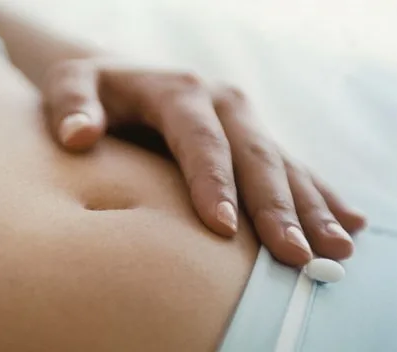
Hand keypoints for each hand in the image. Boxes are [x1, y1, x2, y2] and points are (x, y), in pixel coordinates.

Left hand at [41, 59, 365, 265]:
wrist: (119, 76)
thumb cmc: (91, 89)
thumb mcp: (70, 85)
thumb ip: (71, 106)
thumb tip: (79, 135)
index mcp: (178, 91)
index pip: (199, 140)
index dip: (212, 182)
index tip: (221, 227)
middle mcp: (221, 102)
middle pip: (254, 156)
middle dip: (276, 207)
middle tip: (295, 254)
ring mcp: (242, 120)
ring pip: (282, 165)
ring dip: (310, 208)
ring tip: (334, 249)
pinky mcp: (251, 137)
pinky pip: (292, 167)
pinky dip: (319, 195)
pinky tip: (347, 222)